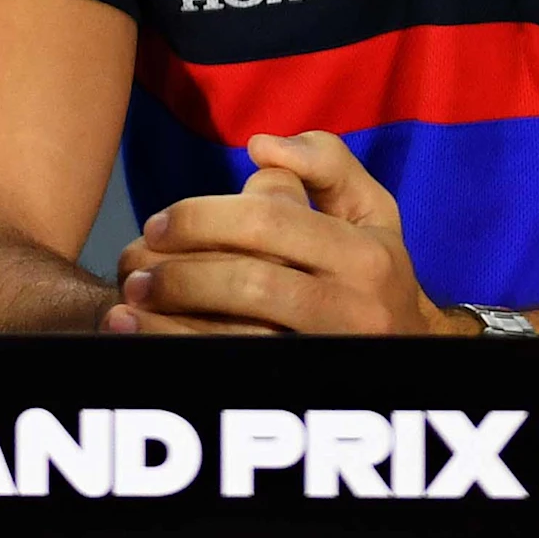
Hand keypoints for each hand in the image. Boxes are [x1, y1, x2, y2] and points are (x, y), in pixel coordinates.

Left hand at [101, 130, 461, 337]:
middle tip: (133, 270)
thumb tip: (259, 146)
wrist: (411, 357)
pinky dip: (178, 351)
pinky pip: (232, 370)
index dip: (202, 218)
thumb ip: (324, 161)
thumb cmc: (372, 270)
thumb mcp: (369, 210)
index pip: (269, 222)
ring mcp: (330, 356)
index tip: (156, 224)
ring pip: (240, 335)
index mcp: (364, 254)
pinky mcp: (303, 391)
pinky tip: (139, 339)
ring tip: (127, 305)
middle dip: (180, 272)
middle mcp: (355, 309)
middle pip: (250, 282)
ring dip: (170, 320)